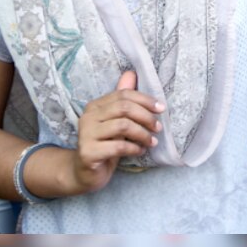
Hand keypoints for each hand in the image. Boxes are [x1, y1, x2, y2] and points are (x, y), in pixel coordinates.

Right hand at [71, 70, 163, 193]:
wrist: (85, 173)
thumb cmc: (105, 144)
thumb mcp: (117, 121)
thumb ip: (123, 100)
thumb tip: (131, 73)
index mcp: (95, 106)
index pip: (124, 95)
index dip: (145, 100)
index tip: (161, 109)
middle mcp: (88, 117)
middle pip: (124, 108)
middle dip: (146, 117)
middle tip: (158, 128)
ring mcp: (86, 135)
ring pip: (123, 126)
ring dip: (142, 134)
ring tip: (152, 141)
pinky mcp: (88, 153)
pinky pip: (118, 146)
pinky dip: (134, 148)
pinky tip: (140, 151)